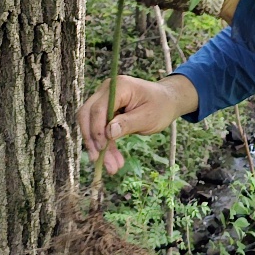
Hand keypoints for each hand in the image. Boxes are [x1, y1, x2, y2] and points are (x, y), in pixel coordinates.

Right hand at [77, 73, 198, 174]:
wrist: (166, 101)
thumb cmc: (160, 106)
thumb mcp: (148, 117)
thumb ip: (128, 123)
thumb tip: (108, 132)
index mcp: (119, 87)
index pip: (98, 108)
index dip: (97, 130)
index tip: (102, 149)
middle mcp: (106, 90)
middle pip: (88, 115)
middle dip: (92, 139)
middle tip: (98, 160)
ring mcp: (104, 99)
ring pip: (91, 124)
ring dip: (98, 146)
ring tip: (111, 167)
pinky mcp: (105, 110)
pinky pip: (99, 128)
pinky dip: (105, 144)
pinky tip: (113, 160)